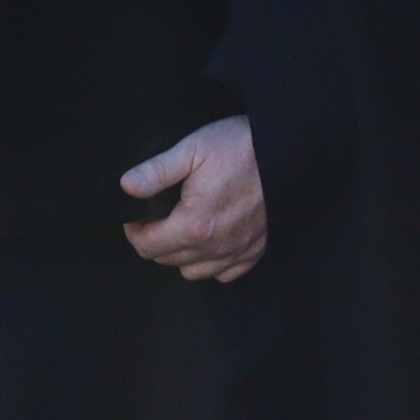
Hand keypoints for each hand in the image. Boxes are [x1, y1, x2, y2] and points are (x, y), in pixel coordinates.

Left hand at [120, 114, 266, 281]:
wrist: (294, 149)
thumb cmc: (245, 146)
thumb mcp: (195, 148)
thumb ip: (156, 170)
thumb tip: (125, 186)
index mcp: (194, 225)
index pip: (146, 246)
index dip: (134, 229)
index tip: (137, 213)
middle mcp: (215, 247)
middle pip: (166, 260)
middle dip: (155, 239)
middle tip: (159, 215)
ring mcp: (237, 251)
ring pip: (192, 271)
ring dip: (182, 254)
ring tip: (184, 227)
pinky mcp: (257, 249)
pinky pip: (225, 273)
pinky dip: (213, 262)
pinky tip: (213, 240)